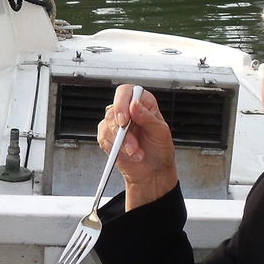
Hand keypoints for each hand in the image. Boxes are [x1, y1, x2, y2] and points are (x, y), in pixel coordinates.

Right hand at [97, 84, 177, 208]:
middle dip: (123, 133)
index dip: (121, 103)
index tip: (124, 120)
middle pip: (113, 111)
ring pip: (107, 127)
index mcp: (142, 102)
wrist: (152, 171)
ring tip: (136, 154)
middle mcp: (127, 110)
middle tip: (134, 146)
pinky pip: (103, 138)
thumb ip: (147, 118)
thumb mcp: (160, 133)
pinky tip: (127, 155)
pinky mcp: (107, 136)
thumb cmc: (159, 149)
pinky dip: (115, 149)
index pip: (125, 92)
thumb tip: (134, 104)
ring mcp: (115, 123)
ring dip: (121, 144)